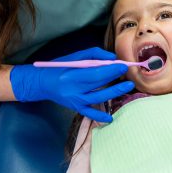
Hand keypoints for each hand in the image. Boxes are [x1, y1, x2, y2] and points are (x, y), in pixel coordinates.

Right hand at [10, 47, 133, 122]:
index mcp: (72, 74)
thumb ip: (94, 54)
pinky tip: (110, 118)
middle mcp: (73, 89)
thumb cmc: (59, 66)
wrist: (42, 83)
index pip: (96, 72)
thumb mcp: (75, 56)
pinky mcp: (75, 108)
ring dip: (114, 93)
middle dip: (116, 78)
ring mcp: (75, 101)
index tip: (124, 65)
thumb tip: (113, 58)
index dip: (112, 69)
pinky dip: (99, 117)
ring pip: (98, 98)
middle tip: (129, 74)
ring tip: (127, 87)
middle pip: (99, 84)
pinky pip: (89, 113)